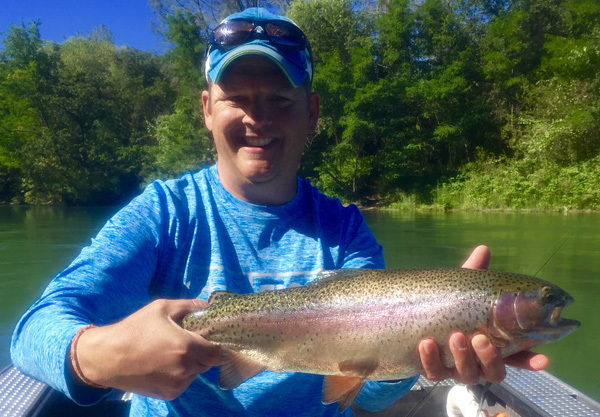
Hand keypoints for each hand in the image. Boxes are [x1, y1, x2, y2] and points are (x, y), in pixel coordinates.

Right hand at [75, 299, 220, 399]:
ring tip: (171, 351)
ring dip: (191, 362)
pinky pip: (184, 382)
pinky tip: (164, 363)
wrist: (106, 358)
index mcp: (187, 348)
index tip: (210, 335)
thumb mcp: (162, 308)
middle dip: (203, 351)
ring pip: (196, 372)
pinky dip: (180, 373)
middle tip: (187, 340)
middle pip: (208, 361)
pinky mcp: (169, 394)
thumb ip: (190, 306)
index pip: (219, 351)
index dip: (218, 343)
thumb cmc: (135, 329)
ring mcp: (178, 385)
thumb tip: (210, 306)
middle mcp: (186, 370)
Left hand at [418, 245, 548, 384]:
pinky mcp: (434, 370)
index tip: (543, 360)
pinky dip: (430, 360)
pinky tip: (426, 343)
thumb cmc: (448, 305)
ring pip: (467, 375)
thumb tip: (483, 249)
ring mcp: (456, 368)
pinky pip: (434, 372)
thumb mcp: (461, 290)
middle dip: (490, 357)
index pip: (517, 357)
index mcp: (492, 343)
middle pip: (494, 372)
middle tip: (480, 337)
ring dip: (463, 357)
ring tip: (455, 336)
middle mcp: (477, 361)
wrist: (414, 320)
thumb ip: (473, 274)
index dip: (530, 360)